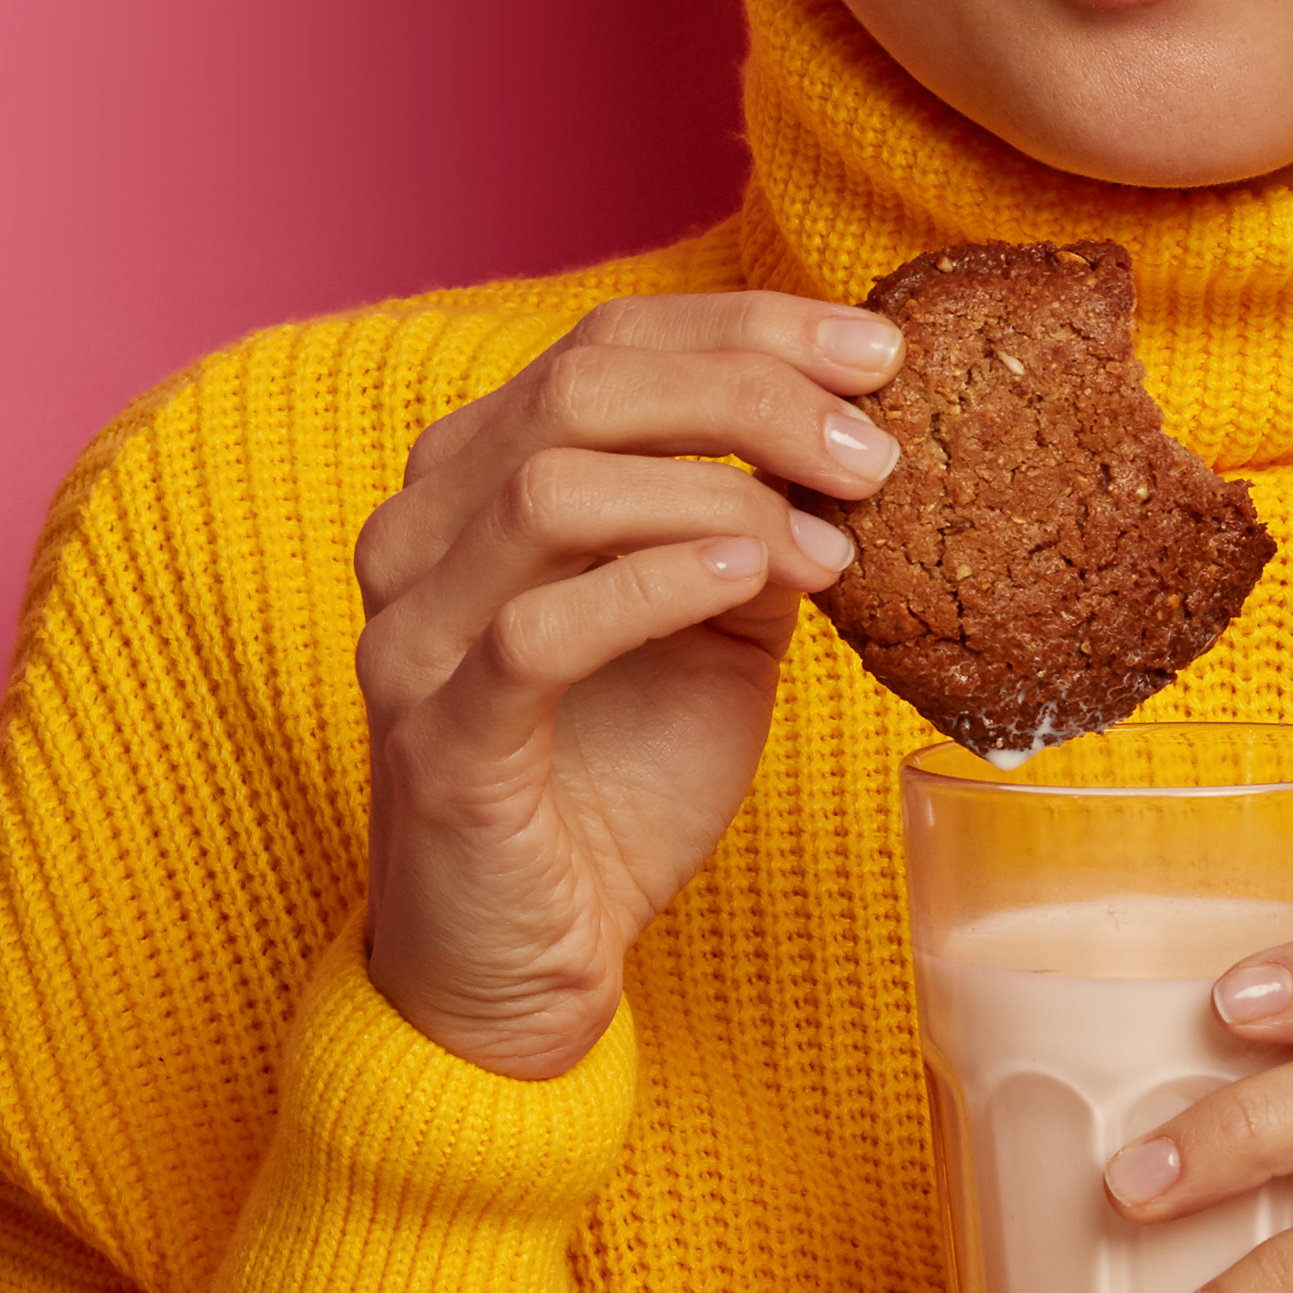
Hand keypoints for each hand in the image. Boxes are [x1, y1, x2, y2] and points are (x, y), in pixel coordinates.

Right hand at [352, 292, 903, 1081]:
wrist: (526, 964)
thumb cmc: (613, 790)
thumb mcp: (714, 638)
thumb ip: (753, 533)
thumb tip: (850, 442)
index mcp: (474, 482)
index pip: (605, 344)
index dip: (747, 328)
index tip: (878, 351)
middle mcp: (421, 534)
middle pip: (580, 388)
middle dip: (750, 393)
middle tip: (874, 448)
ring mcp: (414, 634)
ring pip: (552, 489)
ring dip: (719, 496)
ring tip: (830, 546)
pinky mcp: (438, 739)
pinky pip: (535, 631)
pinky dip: (655, 585)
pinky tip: (751, 582)